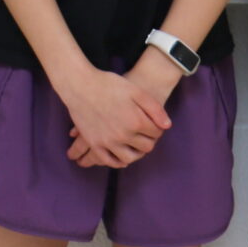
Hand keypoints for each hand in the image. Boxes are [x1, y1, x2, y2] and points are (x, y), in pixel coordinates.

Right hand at [70, 49, 187, 165]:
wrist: (80, 84)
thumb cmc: (109, 84)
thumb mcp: (135, 90)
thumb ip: (154, 108)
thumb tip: (167, 126)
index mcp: (136, 122)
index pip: (156, 133)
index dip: (157, 128)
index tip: (154, 124)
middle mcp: (123, 135)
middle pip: (146, 147)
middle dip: (149, 140)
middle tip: (146, 134)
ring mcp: (108, 142)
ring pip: (129, 158)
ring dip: (136, 153)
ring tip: (136, 146)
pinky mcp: (95, 144)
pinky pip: (109, 161)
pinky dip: (118, 162)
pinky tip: (122, 156)